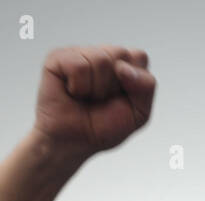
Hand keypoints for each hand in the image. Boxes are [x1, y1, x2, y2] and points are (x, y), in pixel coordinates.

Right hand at [32, 46, 154, 158]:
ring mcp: (79, 53)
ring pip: (101, 59)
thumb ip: (146, 86)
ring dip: (95, 89)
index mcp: (122, 63)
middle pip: (121, 54)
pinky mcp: (58, 58)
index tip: (120, 100)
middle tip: (100, 101)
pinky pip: (79, 66)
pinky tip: (71, 93)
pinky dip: (78, 87)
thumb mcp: (139, 113)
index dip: (133, 83)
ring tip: (84, 98)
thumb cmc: (101, 128)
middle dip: (114, 87)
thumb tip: (123, 67)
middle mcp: (101, 54)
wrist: (71, 143)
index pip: (139, 57)